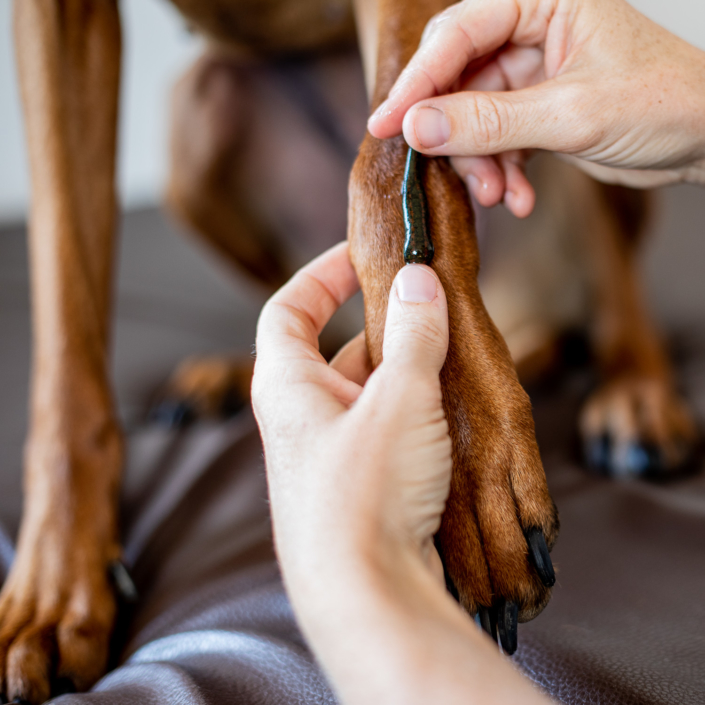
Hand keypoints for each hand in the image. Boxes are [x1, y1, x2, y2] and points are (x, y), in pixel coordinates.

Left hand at [252, 243, 552, 704]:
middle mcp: (302, 417)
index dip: (320, 274)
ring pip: (370, 393)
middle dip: (386, 326)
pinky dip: (415, 413)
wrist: (365, 597)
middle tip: (432, 309)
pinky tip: (453, 409)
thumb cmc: (363, 493)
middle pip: (338, 348)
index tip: (362, 255)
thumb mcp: (398, 399)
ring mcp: (330, 454)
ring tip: (455, 355)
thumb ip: (413, 334)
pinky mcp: (360, 486)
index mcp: (288, 385)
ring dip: (409, 372)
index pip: (288, 308)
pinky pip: (386, 431)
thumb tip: (419, 280)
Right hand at [368, 0, 704, 216]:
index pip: (459, 33)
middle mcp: (531, 31)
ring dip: (480, 164)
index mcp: (544, 1)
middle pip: (457, 78)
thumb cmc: (663, 102)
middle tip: (445, 170)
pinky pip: (495, 141)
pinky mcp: (534, 111)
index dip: (419, 81)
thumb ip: (491, 120)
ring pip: (472, 118)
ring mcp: (530, 74)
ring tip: (498, 194)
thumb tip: (420, 126)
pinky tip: (518, 196)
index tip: (388, 122)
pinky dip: (501, 173)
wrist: (704, 140)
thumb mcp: (571, 113)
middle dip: (454, 133)